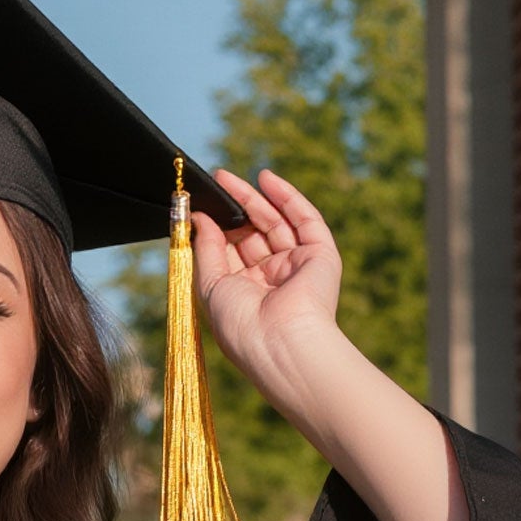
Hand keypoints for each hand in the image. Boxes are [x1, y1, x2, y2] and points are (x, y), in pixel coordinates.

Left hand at [190, 166, 344, 402]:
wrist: (280, 342)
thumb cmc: (240, 324)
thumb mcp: (210, 285)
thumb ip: (205, 249)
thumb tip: (199, 218)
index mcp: (246, 294)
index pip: (231, 253)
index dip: (217, 229)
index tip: (200, 206)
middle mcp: (272, 280)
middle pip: (253, 234)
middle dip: (235, 208)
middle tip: (216, 182)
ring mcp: (297, 266)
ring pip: (276, 223)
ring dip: (255, 198)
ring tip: (228, 178)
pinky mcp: (320, 255)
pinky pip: (305, 219)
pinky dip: (286, 197)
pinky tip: (265, 178)